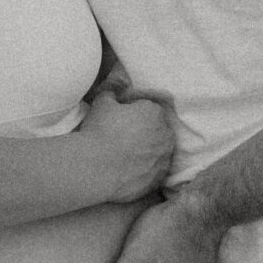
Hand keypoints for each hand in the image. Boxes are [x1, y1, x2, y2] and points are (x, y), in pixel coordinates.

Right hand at [74, 83, 176, 203]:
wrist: (96, 169)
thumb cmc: (99, 132)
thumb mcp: (102, 103)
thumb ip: (113, 90)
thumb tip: (117, 85)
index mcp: (154, 112)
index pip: (148, 109)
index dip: (134, 114)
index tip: (120, 122)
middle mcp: (166, 134)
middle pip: (157, 129)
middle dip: (145, 132)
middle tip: (123, 140)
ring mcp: (165, 158)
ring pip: (158, 151)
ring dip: (147, 152)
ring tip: (125, 157)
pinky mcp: (160, 178)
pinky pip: (155, 170)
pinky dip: (146, 170)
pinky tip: (129, 171)